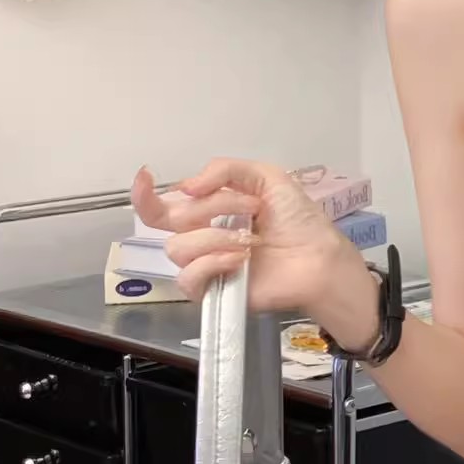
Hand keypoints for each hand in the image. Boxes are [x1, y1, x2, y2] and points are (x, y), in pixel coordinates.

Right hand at [132, 161, 377, 343]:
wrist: (318, 257)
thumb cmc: (297, 219)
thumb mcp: (267, 177)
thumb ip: (225, 171)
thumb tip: (184, 187)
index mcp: (209, 212)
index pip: (162, 206)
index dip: (145, 194)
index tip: (146, 177)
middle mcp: (201, 237)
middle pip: (170, 219)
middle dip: (210, 207)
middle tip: (251, 207)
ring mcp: (205, 266)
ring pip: (177, 247)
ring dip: (216, 236)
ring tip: (250, 239)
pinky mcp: (212, 292)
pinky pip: (188, 277)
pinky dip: (212, 262)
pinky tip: (238, 259)